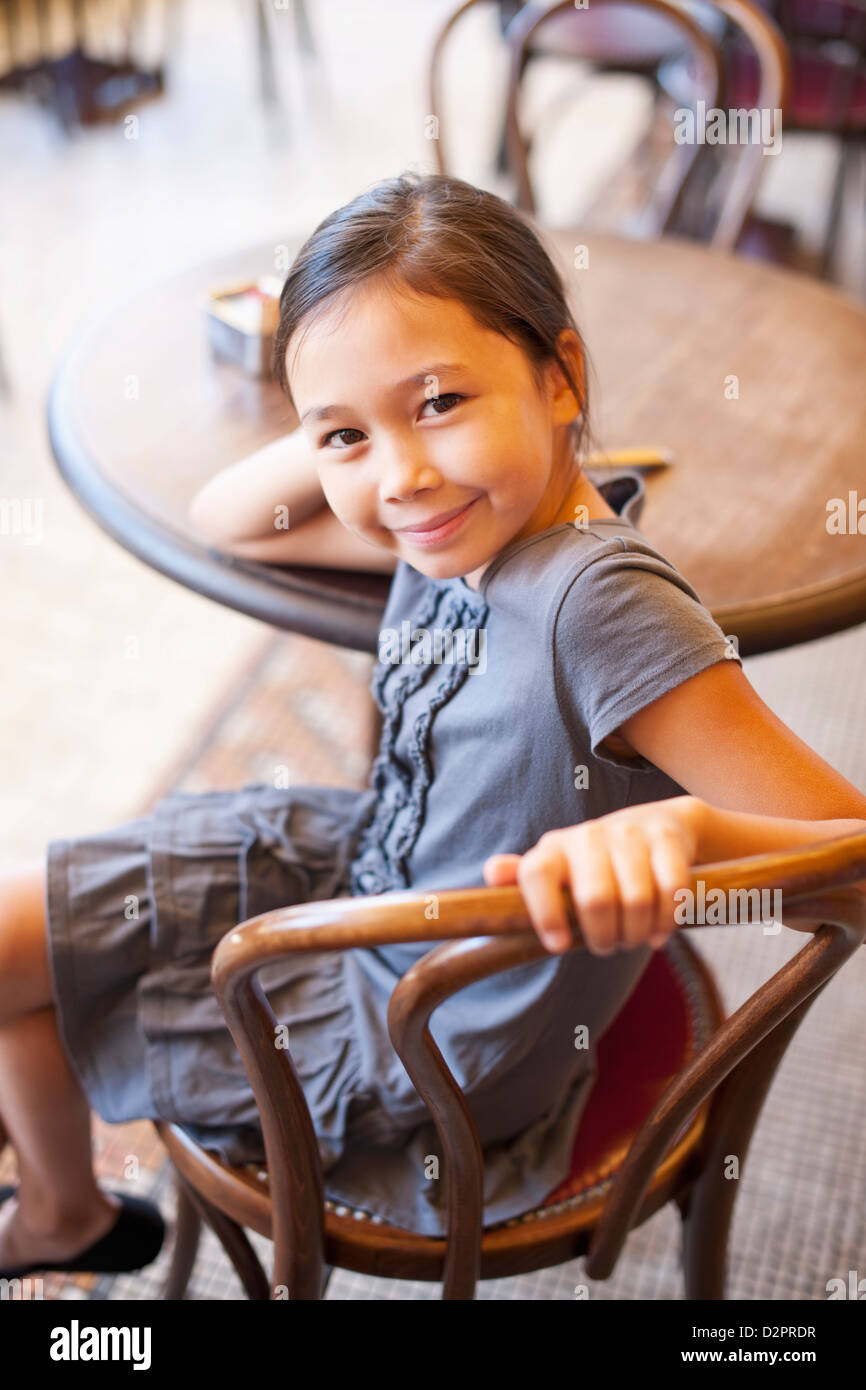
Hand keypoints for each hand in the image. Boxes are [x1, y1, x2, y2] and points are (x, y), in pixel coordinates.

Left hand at [482, 795, 702, 955]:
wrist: (656, 826)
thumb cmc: (595, 865)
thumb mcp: (558, 872)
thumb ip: (523, 879)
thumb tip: (492, 872)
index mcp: (554, 849)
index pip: (536, 874)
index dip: (545, 913)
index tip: (558, 945)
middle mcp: (588, 836)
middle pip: (595, 900)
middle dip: (605, 937)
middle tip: (608, 946)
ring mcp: (629, 834)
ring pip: (637, 900)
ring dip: (637, 933)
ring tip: (632, 938)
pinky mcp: (666, 839)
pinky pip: (671, 890)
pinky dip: (667, 921)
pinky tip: (658, 931)